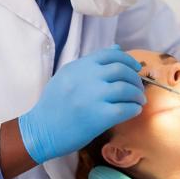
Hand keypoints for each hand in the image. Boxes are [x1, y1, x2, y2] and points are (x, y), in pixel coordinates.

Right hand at [18, 45, 144, 163]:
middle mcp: (86, 78)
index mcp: (79, 66)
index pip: (110, 54)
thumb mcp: (67, 75)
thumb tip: (117, 48)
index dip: (128, 60)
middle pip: (121, 70)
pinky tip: (134, 111)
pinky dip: (134, 109)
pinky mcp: (98, 117)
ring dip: (137, 94)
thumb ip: (91, 63)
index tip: (135, 68)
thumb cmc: (54, 104)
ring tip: (139, 100)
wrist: (40, 130)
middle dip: (135, 78)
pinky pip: (125, 109)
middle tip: (139, 87)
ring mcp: (93, 97)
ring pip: (126, 89)